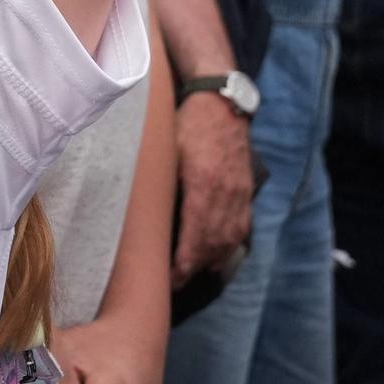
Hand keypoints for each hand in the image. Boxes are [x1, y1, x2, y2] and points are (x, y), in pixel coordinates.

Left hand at [172, 92, 254, 285]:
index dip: (183, 263)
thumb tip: (137, 210)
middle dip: (194, 268)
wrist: (221, 101)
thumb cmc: (185, 122)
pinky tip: (217, 255)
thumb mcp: (165, 148)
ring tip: (192, 273)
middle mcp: (225, 194)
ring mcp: (240, 194)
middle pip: (213, 245)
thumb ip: (157, 180)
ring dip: (212, 261)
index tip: (168, 279)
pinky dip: (229, 246)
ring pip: (229, 240)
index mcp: (202, 184)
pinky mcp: (246, 190)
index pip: (194, 237)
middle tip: (174, 283)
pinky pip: (241, 228)